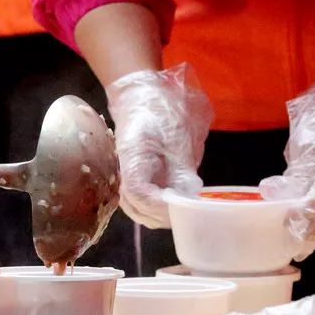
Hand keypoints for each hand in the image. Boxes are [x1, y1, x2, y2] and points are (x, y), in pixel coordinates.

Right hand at [105, 64, 212, 227]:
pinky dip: (159, 210)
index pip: (139, 192)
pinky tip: (175, 206)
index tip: (183, 206)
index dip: (160, 206)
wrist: (140, 98)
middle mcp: (123, 172)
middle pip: (138, 207)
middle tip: (191, 213)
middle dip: (165, 215)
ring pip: (140, 210)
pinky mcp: (133, 180)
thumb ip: (181, 170)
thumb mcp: (175, 136)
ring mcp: (126, 178)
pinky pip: (142, 205)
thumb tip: (190, 197)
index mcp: (132, 157)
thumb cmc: (159, 111)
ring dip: (162, 216)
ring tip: (185, 211)